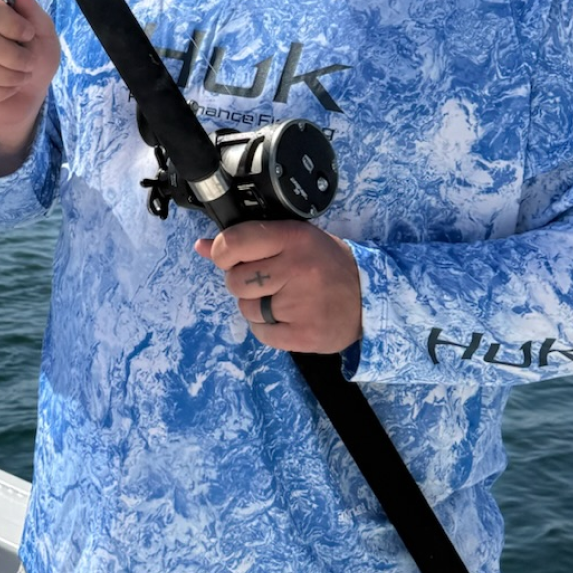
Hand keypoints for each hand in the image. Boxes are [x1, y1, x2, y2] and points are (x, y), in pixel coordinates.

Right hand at [0, 0, 59, 174]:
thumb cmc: (35, 58)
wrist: (28, 95)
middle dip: (13, 57)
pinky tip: (5, 91)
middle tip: (29, 64)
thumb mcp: (43, 34)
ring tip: (21, 78)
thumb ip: (31, 10)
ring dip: (7, 78)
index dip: (11, 23)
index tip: (29, 35)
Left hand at [195, 221, 361, 353]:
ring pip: (246, 309)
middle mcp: (296, 268)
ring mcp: (301, 304)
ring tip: (283, 299)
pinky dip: (269, 328)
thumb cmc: (324, 263)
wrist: (371, 298)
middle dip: (243, 283)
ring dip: (256, 307)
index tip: (229, 257)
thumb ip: (247, 241)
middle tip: (266, 281)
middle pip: (235, 281)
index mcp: (292, 237)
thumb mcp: (291, 239)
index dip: (222, 253)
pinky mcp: (305, 335)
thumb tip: (201, 247)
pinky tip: (289, 317)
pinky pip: (262, 333)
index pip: (233, 242)